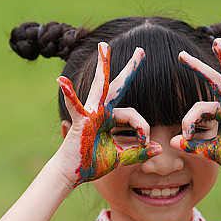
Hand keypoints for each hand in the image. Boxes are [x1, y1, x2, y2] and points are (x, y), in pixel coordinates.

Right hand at [57, 42, 161, 187]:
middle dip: (130, 68)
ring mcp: (89, 113)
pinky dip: (69, 94)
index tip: (146, 143)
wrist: (72, 174)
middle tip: (141, 50)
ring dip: (103, 66)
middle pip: (117, 86)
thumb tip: (159, 148)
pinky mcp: (80, 121)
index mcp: (109, 118)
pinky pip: (76, 106)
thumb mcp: (120, 158)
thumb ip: (138, 152)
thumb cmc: (92, 164)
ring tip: (104, 46)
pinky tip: (61, 81)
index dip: (143, 129)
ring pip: (100, 86)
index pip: (134, 115)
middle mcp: (100, 111)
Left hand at [172, 38, 220, 174]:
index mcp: (219, 112)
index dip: (188, 121)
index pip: (197, 107)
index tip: (185, 137)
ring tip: (217, 42)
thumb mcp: (211, 152)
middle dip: (197, 66)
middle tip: (181, 54)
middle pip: (213, 80)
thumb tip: (172, 141)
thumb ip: (193, 147)